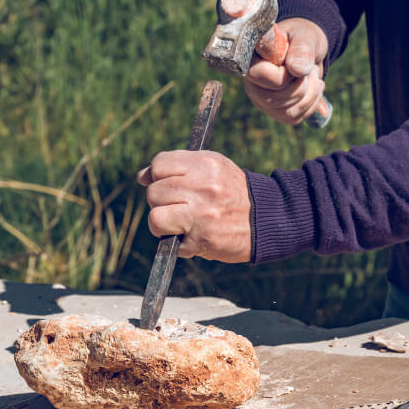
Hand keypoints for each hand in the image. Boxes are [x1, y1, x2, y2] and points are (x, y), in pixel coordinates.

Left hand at [136, 150, 250, 261]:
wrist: (267, 219)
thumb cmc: (233, 191)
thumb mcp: (213, 167)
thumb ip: (178, 166)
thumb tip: (142, 176)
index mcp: (206, 165)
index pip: (159, 164)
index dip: (157, 175)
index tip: (166, 182)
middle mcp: (203, 188)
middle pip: (154, 193)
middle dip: (161, 201)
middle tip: (178, 205)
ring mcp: (202, 215)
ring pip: (155, 219)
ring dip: (162, 224)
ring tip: (179, 223)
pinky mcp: (202, 240)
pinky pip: (169, 242)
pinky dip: (176, 243)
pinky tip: (193, 236)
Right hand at [244, 17, 328, 124]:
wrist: (307, 48)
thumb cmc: (301, 38)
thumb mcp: (304, 35)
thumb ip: (301, 48)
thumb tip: (298, 69)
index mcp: (251, 61)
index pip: (260, 76)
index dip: (284, 74)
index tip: (295, 62)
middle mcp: (252, 83)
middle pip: (274, 100)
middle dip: (301, 85)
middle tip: (309, 68)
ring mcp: (261, 100)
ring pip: (287, 112)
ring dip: (310, 94)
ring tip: (313, 75)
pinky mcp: (275, 111)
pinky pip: (294, 118)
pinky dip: (311, 104)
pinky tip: (314, 87)